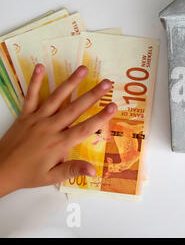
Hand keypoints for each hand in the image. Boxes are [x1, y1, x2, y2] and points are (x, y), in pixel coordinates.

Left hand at [0, 64, 116, 196]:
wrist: (0, 170)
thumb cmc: (29, 175)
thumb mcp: (53, 177)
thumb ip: (73, 170)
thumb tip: (94, 171)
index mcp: (59, 143)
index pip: (85, 128)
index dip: (101, 117)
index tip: (113, 106)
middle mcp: (50, 128)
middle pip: (75, 108)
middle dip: (93, 95)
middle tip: (106, 83)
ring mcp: (37, 119)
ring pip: (57, 98)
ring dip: (71, 82)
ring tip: (83, 69)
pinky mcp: (25, 115)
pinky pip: (31, 95)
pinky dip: (35, 81)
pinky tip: (41, 67)